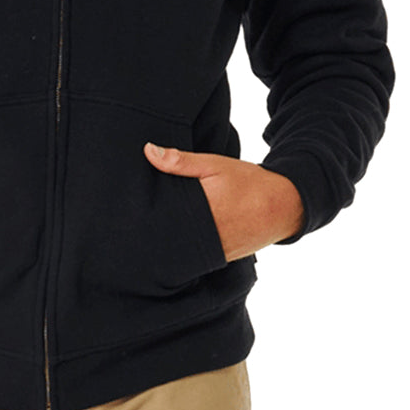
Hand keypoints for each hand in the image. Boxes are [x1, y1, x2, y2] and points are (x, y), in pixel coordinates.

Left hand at [143, 144, 303, 260]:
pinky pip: (196, 256)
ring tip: (144, 236)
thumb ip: (180, 161)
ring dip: (168, 242)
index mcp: (203, 211)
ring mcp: (215, 251)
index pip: (164, 218)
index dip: (144, 217)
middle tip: (128, 227)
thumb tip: (148, 151)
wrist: (283, 206)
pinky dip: (184, 248)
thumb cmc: (247, 182)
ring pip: (181, 249)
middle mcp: (208, 236)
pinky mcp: (221, 258)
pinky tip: (172, 242)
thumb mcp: (214, 164)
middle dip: (152, 231)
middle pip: (169, 237)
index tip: (126, 214)